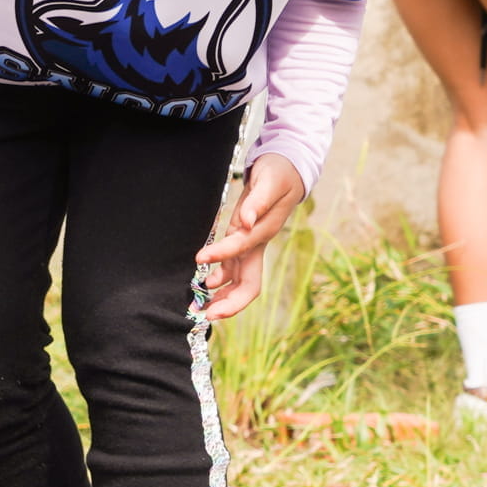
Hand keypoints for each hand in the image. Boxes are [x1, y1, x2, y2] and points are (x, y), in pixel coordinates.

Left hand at [196, 154, 306, 320]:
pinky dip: (218, 281)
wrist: (287, 171)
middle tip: (207, 315)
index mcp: (265, 231)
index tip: (200, 258)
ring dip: (221, 298)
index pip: (242, 248)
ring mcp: (251, 247)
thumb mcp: (270, 181)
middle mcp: (258, 245)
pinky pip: (231, 270)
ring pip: (239, 282)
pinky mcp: (242, 243)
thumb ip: (258, 202)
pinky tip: (203, 288)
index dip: (221, 255)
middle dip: (230, 303)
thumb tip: (246, 223)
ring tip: (199, 308)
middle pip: (249, 285)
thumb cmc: (279, 174)